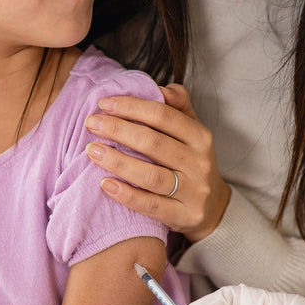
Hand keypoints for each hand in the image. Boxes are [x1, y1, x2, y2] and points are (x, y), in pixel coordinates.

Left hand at [84, 84, 229, 240]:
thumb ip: (178, 107)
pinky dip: (126, 194)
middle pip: (153, 143)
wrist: (212, 208)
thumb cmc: (191, 163)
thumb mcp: (192, 132)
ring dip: (117, 161)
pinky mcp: (184, 215)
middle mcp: (199, 162)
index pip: (163, 115)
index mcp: (200, 137)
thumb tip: (160, 88)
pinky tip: (105, 184)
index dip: (132, 107)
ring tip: (92, 150)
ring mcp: (193, 191)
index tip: (104, 104)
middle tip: (91, 123)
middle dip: (118, 130)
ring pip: (150, 175)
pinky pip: (150, 205)